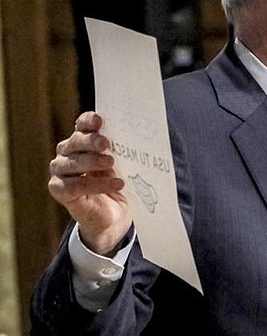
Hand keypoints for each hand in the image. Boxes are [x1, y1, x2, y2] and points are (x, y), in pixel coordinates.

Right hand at [48, 111, 131, 255]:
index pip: (82, 125)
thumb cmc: (116, 181)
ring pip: (74, 163)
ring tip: (111, 163)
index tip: (99, 120)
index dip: (88, 121)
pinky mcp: (60, 191)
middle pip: (75, 142)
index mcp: (82, 140)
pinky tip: (116, 184)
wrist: (113, 215)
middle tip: (106, 143)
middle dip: (91, 141)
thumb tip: (137, 135)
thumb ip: (122, 149)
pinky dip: (97, 184)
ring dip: (93, 162)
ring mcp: (61, 172)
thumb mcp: (122, 163)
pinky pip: (76, 185)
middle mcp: (66, 153)